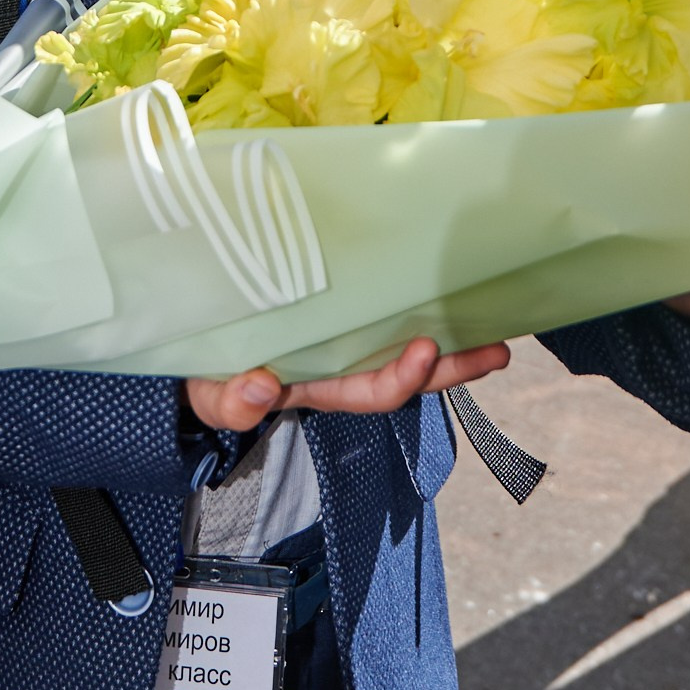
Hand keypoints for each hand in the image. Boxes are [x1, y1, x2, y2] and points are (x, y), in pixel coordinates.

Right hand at [185, 333, 511, 436]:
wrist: (194, 350)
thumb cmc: (208, 377)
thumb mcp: (213, 395)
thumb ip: (232, 401)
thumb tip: (260, 387)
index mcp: (315, 387)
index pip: (368, 390)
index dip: (400, 378)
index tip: (424, 349)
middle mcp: (338, 368)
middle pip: (403, 372)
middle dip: (450, 367)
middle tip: (495, 350)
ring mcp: (342, 342)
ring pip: (402, 344)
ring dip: (449, 341)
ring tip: (492, 326)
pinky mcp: (340, 314)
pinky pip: (385, 314)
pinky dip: (417, 306)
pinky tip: (445, 288)